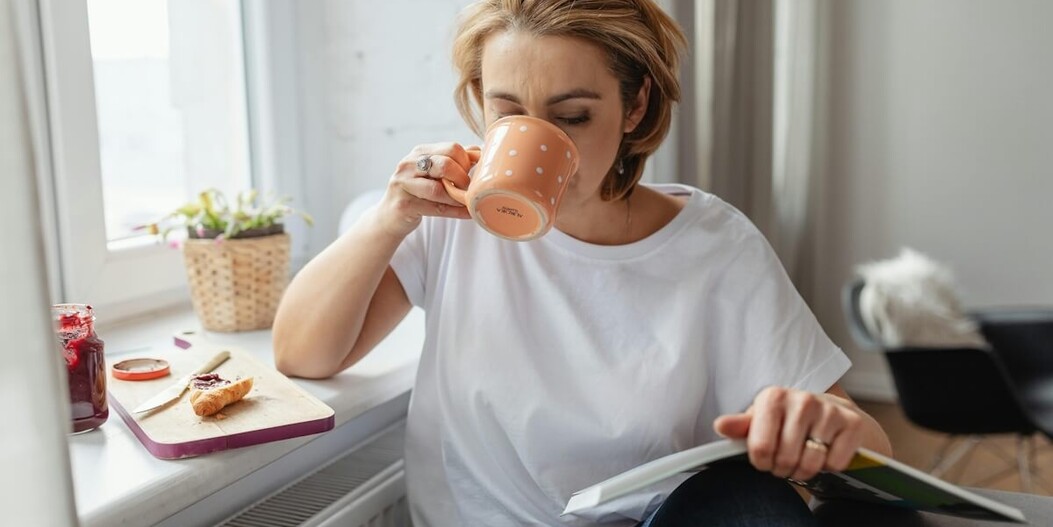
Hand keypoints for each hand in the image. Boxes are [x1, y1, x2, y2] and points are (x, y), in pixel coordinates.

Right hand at [376, 142, 477, 236]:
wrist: (390, 216)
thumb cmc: (416, 192)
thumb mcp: (432, 172)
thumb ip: (453, 161)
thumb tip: (478, 152)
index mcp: (419, 152)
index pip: (451, 148)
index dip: (466, 162)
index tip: (471, 174)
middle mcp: (409, 164)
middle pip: (445, 164)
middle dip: (462, 178)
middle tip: (468, 189)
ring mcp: (404, 184)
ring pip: (438, 189)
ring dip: (458, 197)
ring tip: (468, 202)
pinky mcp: (404, 205)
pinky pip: (436, 208)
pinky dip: (455, 212)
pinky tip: (468, 213)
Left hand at [712, 386, 866, 481]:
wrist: (833, 414)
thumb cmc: (789, 420)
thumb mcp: (761, 420)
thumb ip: (740, 426)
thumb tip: (720, 425)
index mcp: (773, 397)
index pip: (760, 448)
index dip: (761, 462)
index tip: (765, 459)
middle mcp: (802, 400)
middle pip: (785, 459)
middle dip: (783, 468)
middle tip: (785, 462)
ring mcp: (829, 410)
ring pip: (810, 463)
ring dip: (805, 470)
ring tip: (802, 459)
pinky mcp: (852, 423)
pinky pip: (835, 463)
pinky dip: (829, 466)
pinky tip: (825, 452)